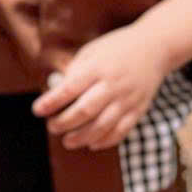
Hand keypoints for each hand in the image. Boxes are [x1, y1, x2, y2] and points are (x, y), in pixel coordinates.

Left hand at [33, 25, 169, 149]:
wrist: (154, 48)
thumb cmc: (116, 49)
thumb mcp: (92, 51)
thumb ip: (74, 71)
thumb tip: (55, 91)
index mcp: (98, 68)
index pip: (70, 88)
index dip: (51, 102)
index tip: (37, 110)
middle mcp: (113, 85)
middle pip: (85, 110)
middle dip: (64, 123)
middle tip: (51, 127)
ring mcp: (128, 99)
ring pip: (102, 126)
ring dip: (82, 137)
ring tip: (67, 141)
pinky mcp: (139, 110)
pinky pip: (121, 131)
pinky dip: (105, 141)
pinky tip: (91, 143)